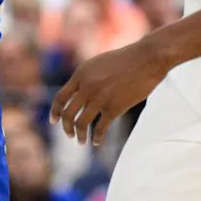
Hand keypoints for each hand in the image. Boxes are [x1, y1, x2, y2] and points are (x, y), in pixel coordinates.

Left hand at [50, 38, 170, 145]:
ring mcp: (100, 98)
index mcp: (81, 74)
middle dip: (66, 127)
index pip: (60, 98)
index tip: (54, 121)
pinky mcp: (114, 108)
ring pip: (81, 123)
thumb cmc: (126, 59)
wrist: (147, 59)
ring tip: (81, 142)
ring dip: (79, 136)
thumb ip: (87, 77)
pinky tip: (96, 142)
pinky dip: (96, 137)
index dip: (55, 112)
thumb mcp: (99, 63)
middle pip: (68, 114)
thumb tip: (79, 95)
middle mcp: (87, 87)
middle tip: (69, 135)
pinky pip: (100, 128)